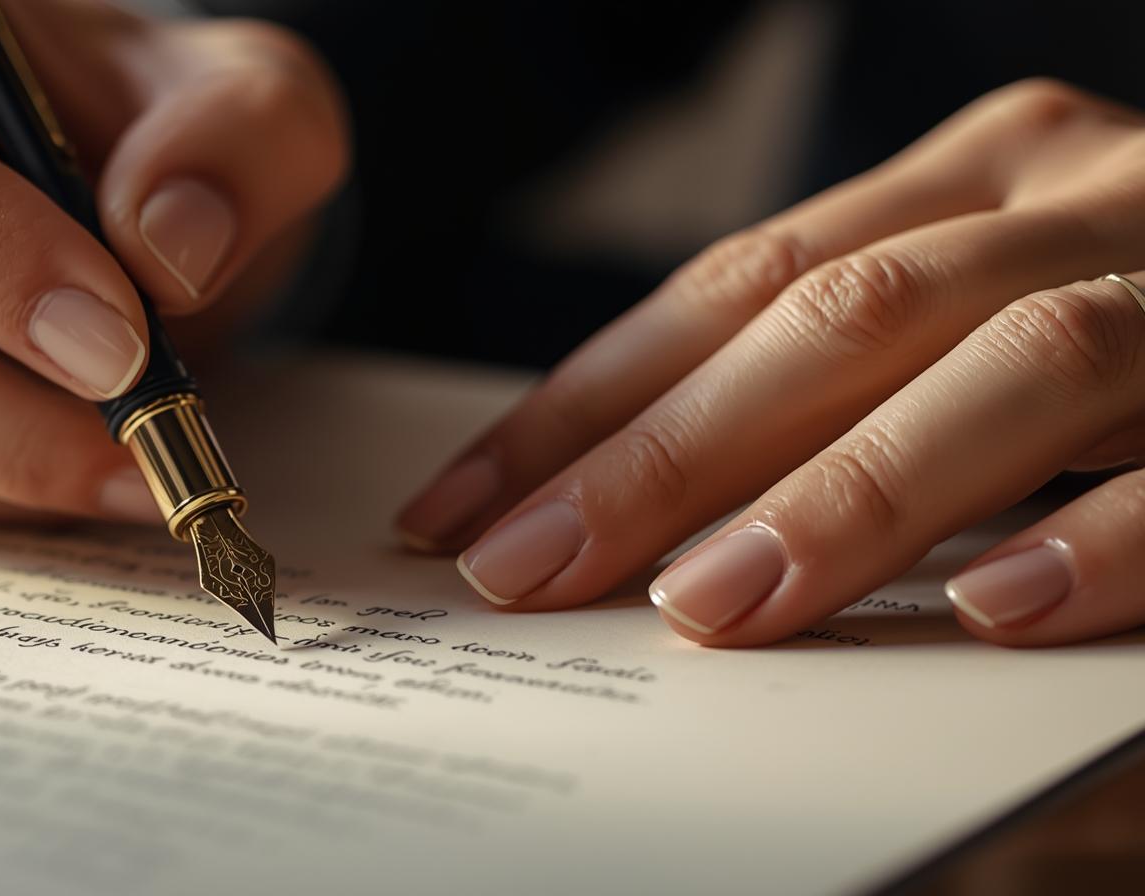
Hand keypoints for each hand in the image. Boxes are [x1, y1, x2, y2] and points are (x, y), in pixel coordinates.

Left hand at [399, 79, 1144, 646]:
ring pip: (1009, 362)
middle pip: (834, 318)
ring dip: (850, 494)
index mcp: (975, 177)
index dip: (588, 398)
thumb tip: (638, 509)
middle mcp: (1077, 193)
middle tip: (530, 568)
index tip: (464, 504)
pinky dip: (1102, 533)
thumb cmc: (1142, 342)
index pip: (735, 285)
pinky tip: (988, 610)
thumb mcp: (979, 319)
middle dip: (666, 455)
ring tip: (715, 605)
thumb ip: (853, 380)